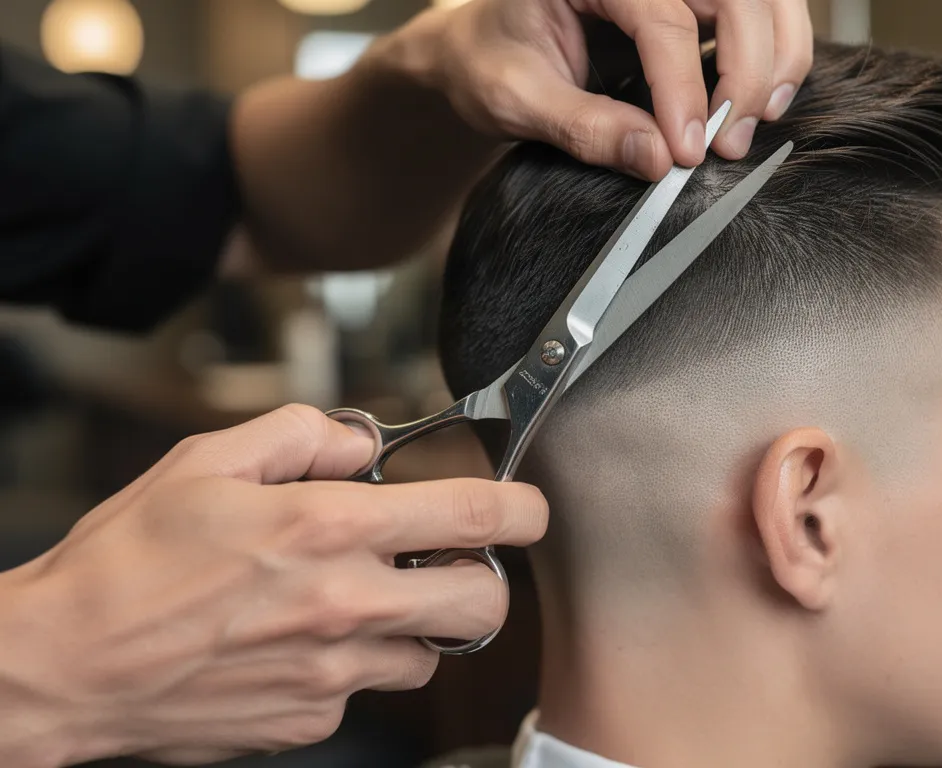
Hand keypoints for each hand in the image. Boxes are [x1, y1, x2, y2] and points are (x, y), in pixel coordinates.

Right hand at [0, 405, 546, 765]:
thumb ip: (300, 437)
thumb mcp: (205, 462)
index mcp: (326, 529)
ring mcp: (332, 674)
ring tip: (352, 604)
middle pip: (482, 601)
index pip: (472, 515)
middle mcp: (344, 604)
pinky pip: (366, 693)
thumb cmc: (125, 564)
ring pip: (427, 654)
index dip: (522, 508)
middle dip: (479, 578)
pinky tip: (297, 645)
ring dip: (411, 626)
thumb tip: (357, 441)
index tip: (529, 508)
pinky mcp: (310, 722)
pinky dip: (350, 668)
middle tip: (444, 563)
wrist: (64, 667)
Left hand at [385, 0, 813, 180]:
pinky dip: (774, 53)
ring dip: (775, 57)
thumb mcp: (515, 99)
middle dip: (747, 69)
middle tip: (731, 142)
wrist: (482, 44)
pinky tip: (759, 101)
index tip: (688, 149)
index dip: (684, 87)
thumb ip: (585, 128)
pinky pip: (757, 12)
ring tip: (757, 121)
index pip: (663, 16)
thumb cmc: (489, 59)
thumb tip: (657, 159)